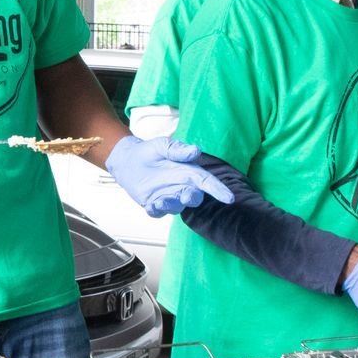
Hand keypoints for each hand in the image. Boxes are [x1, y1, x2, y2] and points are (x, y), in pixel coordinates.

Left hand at [106, 136, 232, 217]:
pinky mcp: (155, 204)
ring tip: (160, 201)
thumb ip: (178, 150)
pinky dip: (156, 211)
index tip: (229, 198)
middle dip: (192, 199)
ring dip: (170, 205)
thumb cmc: (150, 151)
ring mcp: (169, 197)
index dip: (219, 190)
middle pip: (194, 198)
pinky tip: (151, 205)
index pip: (208, 182)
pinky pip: (159, 212)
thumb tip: (195, 150)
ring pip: (176, 207)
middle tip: (186, 197)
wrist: (128, 160)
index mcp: (189, 172)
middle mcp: (181, 186)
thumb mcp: (163, 145)